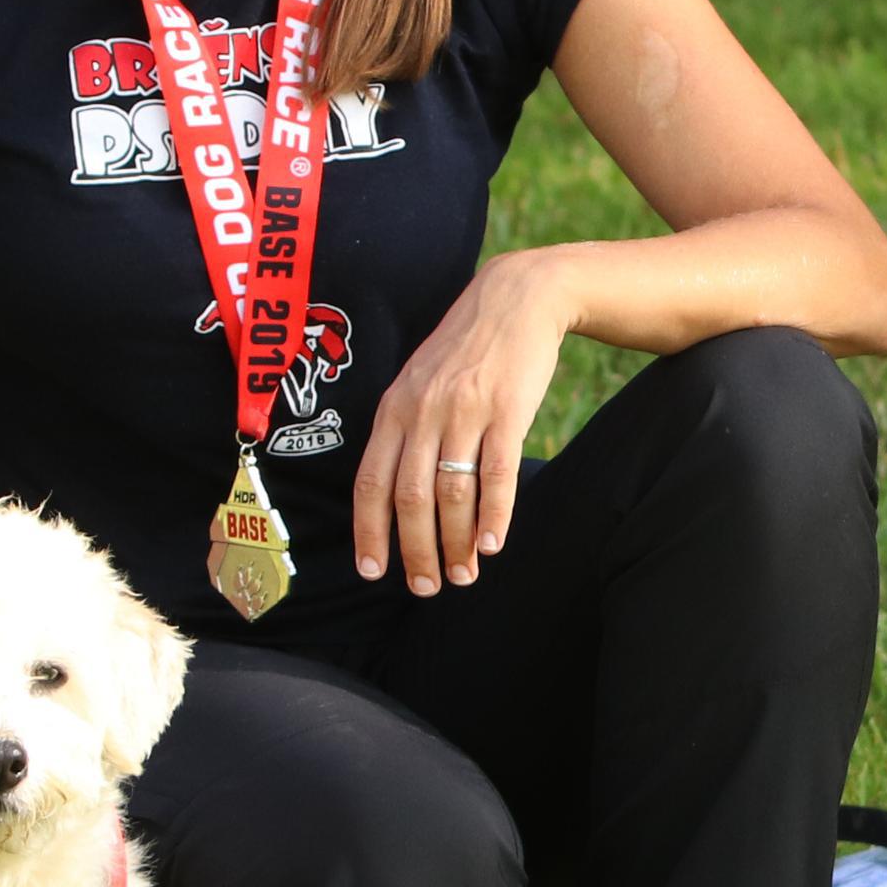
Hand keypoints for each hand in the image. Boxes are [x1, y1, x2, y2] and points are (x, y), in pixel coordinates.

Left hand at [351, 250, 570, 594]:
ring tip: (463, 575)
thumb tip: (393, 493)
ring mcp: (465, 411)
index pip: (371, 482)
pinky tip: (492, 545)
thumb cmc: (466, 349)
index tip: (372, 571)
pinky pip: (497, 474)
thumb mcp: (418, 380)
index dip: (369, 532)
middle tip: (425, 588)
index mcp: (394, 408)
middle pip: (410, 498)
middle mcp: (422, 412)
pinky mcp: (507, 410)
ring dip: (456, 543)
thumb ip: (404, 428)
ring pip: (452, 493)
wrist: (516, 299)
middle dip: (415, 551)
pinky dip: (493, 515)